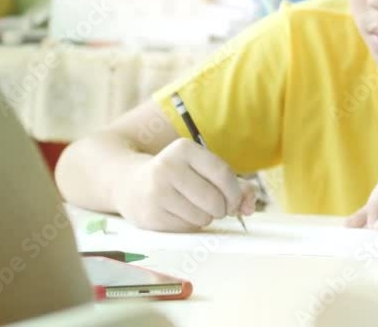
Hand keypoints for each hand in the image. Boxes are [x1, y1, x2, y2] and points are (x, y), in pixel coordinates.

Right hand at [117, 138, 256, 231]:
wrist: (128, 182)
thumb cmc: (175, 175)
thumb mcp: (200, 169)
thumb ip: (233, 184)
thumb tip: (250, 206)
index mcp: (183, 149)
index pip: (223, 173)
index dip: (235, 192)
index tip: (233, 200)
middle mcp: (168, 168)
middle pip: (215, 199)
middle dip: (222, 208)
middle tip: (215, 207)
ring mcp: (157, 192)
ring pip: (203, 217)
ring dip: (205, 218)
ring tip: (192, 207)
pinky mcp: (151, 215)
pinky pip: (187, 228)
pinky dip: (189, 225)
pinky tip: (177, 214)